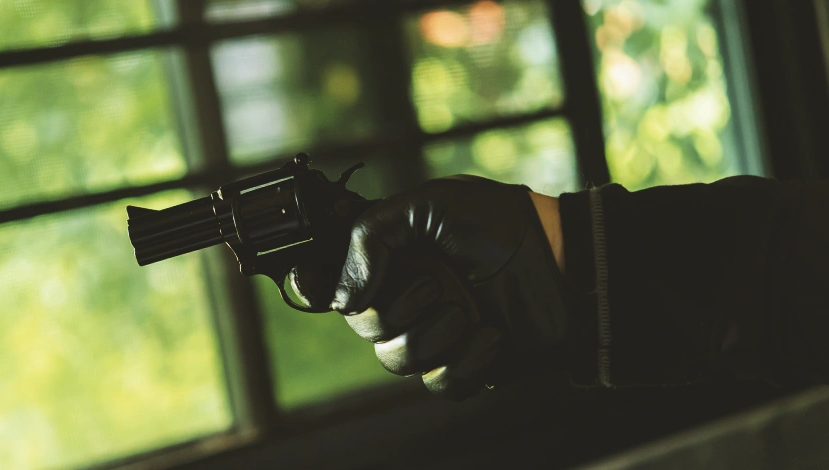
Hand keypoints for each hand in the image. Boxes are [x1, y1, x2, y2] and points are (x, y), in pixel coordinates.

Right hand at [292, 175, 574, 399]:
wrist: (568, 264)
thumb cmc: (502, 224)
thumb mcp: (430, 205)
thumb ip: (371, 236)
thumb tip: (342, 298)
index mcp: (388, 259)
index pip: (330, 282)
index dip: (313, 288)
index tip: (328, 287)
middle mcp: (404, 297)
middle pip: (362, 327)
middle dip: (397, 308)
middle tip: (437, 283)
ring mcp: (434, 333)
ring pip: (395, 360)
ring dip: (432, 335)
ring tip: (470, 310)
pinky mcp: (466, 365)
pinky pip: (439, 384)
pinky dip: (465, 362)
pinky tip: (492, 336)